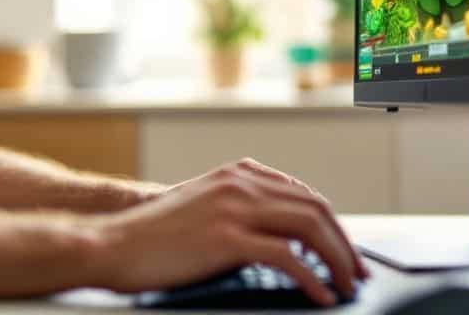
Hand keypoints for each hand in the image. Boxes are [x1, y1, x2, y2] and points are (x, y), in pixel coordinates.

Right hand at [88, 159, 368, 306]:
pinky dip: (312, 278)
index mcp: (235, 174)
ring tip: (346, 286)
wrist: (111, 243)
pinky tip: (319, 294)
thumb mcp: (199, 207)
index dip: (331, 223)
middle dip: (345, 243)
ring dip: (337, 260)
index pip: (303, 192)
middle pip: (315, 207)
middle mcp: (238, 184)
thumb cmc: (151, 235)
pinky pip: (287, 257)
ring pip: (310, 227)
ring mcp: (233, 208)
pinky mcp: (226, 238)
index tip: (344, 250)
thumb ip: (236, 208)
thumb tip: (278, 235)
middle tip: (357, 272)